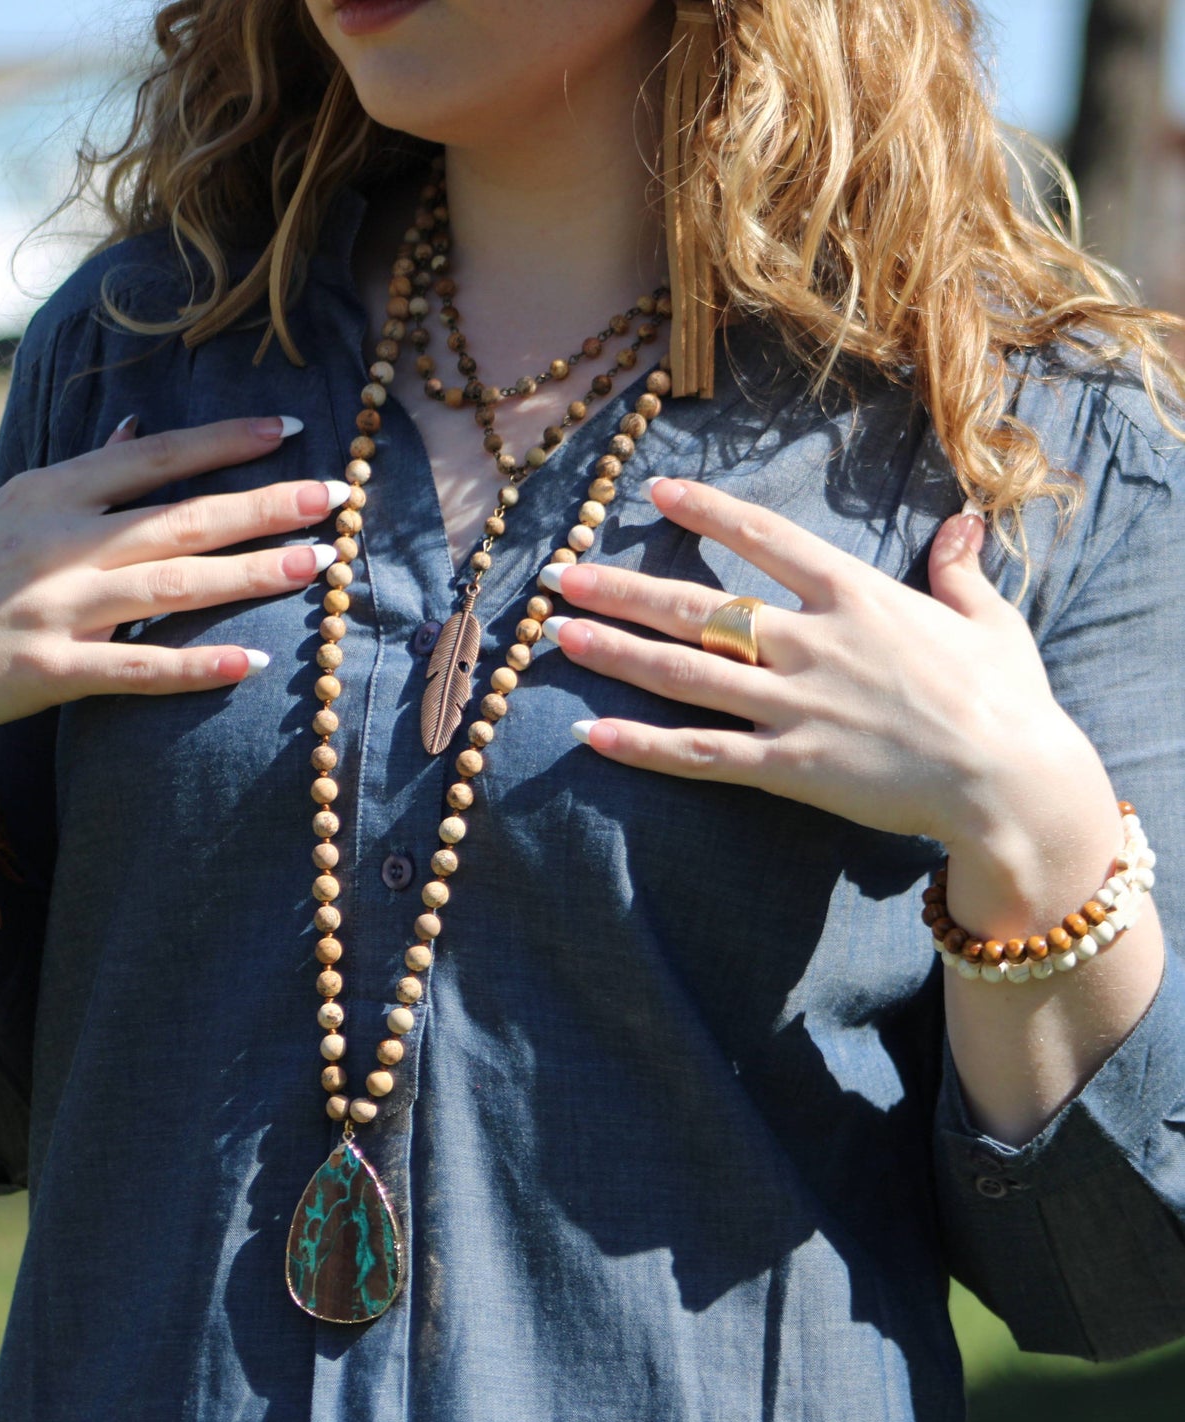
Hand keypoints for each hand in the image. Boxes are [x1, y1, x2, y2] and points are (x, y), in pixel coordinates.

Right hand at [0, 415, 342, 760]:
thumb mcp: (12, 507)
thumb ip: (85, 471)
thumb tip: (139, 427)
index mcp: (53, 494)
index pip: (158, 458)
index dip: (227, 443)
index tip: (290, 430)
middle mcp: (60, 543)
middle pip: (183, 517)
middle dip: (266, 504)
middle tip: (338, 496)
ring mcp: (56, 608)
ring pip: (173, 585)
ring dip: (251, 574)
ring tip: (318, 566)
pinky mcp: (50, 670)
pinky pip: (137, 668)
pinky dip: (196, 665)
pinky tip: (251, 662)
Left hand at [546, 476, 1104, 852]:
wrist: (1014, 783)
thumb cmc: (1009, 701)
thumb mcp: (989, 620)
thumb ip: (958, 569)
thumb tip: (963, 522)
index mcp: (855, 597)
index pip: (765, 538)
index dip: (705, 511)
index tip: (655, 489)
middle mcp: (811, 642)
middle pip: (697, 607)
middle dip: (623, 589)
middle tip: (561, 577)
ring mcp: (794, 705)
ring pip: (684, 674)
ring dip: (616, 653)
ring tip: (556, 638)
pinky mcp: (789, 765)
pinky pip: (701, 753)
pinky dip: (643, 746)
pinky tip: (590, 735)